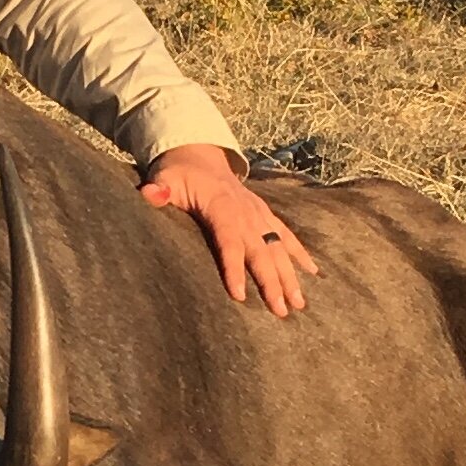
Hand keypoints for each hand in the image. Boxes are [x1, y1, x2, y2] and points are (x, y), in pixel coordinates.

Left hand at [141, 143, 318, 317]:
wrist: (198, 154)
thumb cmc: (178, 173)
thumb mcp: (164, 177)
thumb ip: (158, 189)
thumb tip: (151, 194)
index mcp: (221, 205)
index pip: (229, 241)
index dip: (234, 267)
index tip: (239, 295)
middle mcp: (246, 211)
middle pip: (261, 250)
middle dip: (272, 281)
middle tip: (280, 311)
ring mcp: (258, 212)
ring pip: (278, 246)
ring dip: (290, 275)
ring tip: (299, 304)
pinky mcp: (264, 214)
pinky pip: (286, 235)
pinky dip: (301, 253)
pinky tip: (314, 273)